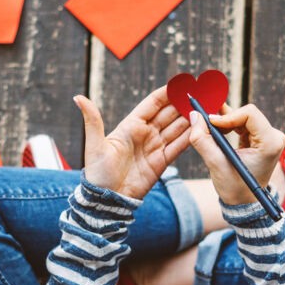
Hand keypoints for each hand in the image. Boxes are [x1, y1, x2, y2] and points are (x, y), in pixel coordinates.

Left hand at [74, 86, 190, 199]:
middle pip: (169, 114)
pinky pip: (179, 146)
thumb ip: (93, 120)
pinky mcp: (162, 162)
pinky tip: (201, 127)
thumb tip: (78, 97)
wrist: (108, 201)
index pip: (153, 104)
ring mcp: (154, 147)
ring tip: (206, 107)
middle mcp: (145, 134)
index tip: (182, 83)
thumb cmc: (98, 173)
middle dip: (183, 103)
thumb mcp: (95, 145)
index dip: (167, 93)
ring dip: (190, 118)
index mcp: (130, 125)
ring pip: (177, 128)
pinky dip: (190, 137)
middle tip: (200, 92)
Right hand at [188, 103, 284, 205]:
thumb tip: (194, 115)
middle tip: (205, 122)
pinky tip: (217, 134)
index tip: (210, 122)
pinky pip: (243, 123)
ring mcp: (269, 137)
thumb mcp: (216, 164)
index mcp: (270, 143)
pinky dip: (228, 126)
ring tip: (209, 130)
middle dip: (224, 118)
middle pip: (246, 114)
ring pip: (243, 117)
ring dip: (224, 122)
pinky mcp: (261, 138)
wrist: (245, 203)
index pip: (249, 114)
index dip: (227, 115)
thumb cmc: (235, 188)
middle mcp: (274, 137)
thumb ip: (202, 139)